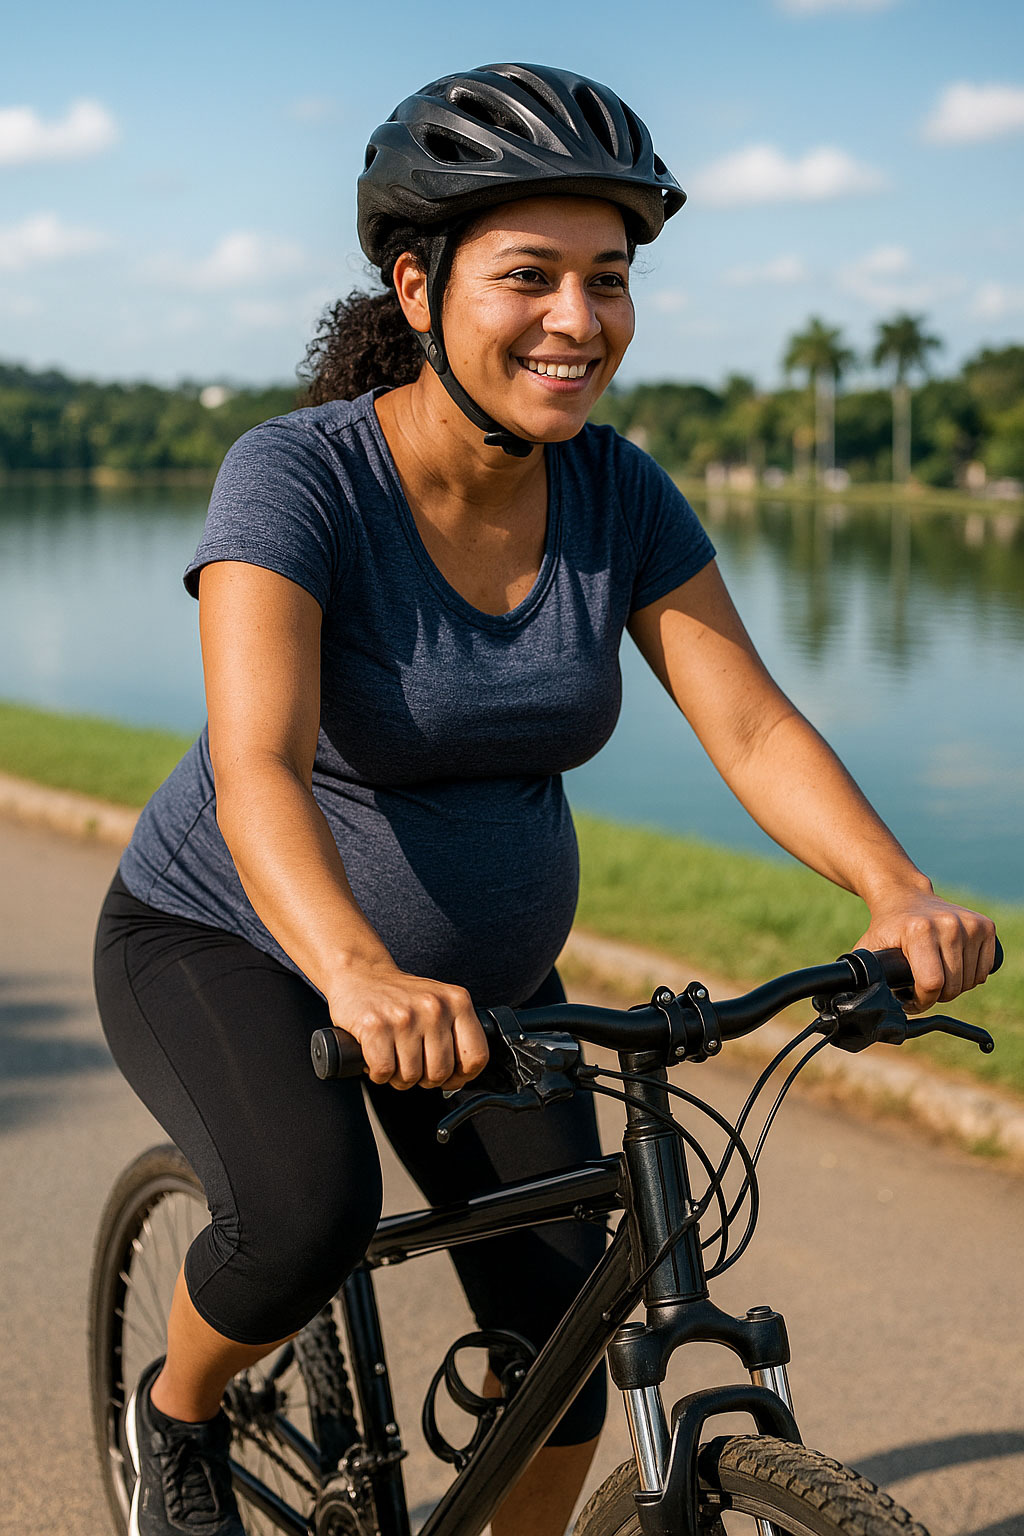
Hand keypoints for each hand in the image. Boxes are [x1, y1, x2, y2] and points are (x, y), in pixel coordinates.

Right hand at [325, 960, 488, 1089]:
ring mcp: (405, 1017)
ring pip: (411, 1077)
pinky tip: (376, 1056)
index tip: (449, 1077)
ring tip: (392, 1057)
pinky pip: (384, 1072)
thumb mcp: (440, 1003)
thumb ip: (456, 1034)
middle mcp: (434, 1007)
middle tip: (411, 1062)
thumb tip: (459, 1078)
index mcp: (457, 1001)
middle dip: (423, 1078)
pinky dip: (378, 1073)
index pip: (476, 1057)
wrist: (359, 972)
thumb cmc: (400, 996)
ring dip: (398, 1076)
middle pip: (440, 1073)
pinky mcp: (376, 1026)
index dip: (462, 1076)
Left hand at [856, 887, 997, 1014]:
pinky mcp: (985, 926)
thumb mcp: (869, 949)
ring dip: (953, 987)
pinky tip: (952, 967)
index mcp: (919, 930)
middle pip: (952, 986)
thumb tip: (855, 1001)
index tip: (911, 998)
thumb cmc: (887, 928)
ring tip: (934, 976)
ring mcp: (970, 924)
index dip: (922, 1000)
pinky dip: (970, 977)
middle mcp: (948, 924)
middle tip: (921, 987)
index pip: (932, 983)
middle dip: (936, 996)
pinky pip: (984, 970)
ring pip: (970, 981)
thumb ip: (863, 975)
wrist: (905, 896)